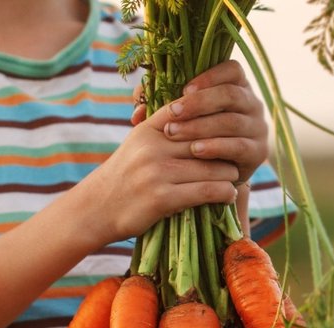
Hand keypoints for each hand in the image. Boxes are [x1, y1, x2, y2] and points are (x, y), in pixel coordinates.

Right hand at [84, 100, 240, 242]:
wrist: (96, 209)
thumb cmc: (125, 177)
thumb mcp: (139, 144)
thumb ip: (164, 129)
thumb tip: (199, 112)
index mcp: (148, 130)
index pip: (190, 113)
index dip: (214, 119)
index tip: (229, 129)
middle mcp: (153, 147)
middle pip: (207, 141)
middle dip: (226, 150)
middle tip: (237, 158)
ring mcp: (157, 172)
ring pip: (212, 167)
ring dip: (229, 175)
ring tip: (233, 178)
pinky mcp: (163, 198)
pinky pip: (207, 191)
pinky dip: (224, 193)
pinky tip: (228, 195)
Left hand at [151, 60, 269, 185]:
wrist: (214, 173)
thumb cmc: (194, 136)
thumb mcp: (180, 116)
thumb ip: (159, 104)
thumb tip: (137, 109)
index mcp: (238, 86)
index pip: (232, 70)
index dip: (210, 76)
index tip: (183, 89)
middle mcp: (253, 104)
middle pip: (231, 95)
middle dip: (199, 103)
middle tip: (172, 114)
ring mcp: (258, 129)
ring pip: (233, 121)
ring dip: (201, 126)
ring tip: (175, 134)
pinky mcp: (258, 153)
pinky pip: (239, 146)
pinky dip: (216, 147)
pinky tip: (195, 151)